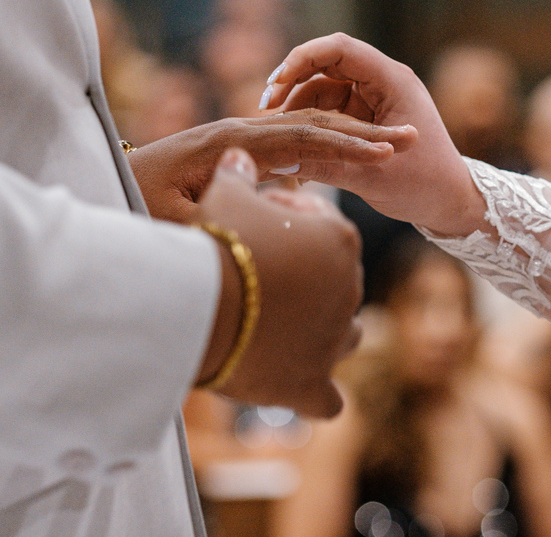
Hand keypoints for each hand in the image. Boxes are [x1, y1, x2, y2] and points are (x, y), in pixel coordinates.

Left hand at [128, 112, 414, 222]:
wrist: (105, 190)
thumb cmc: (133, 208)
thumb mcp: (170, 220)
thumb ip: (212, 210)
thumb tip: (252, 196)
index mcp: (228, 142)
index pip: (302, 136)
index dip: (348, 144)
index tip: (392, 152)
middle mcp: (235, 132)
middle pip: (311, 123)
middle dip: (362, 132)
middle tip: (410, 139)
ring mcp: (235, 140)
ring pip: (302, 130)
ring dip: (348, 137)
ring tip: (391, 146)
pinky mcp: (232, 152)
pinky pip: (286, 145)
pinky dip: (322, 149)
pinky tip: (346, 161)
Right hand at [196, 149, 363, 417]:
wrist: (201, 304)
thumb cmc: (218, 241)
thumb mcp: (226, 194)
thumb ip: (238, 173)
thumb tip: (239, 155)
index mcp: (340, 238)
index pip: (320, 222)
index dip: (285, 219)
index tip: (250, 224)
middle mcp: (350, 289)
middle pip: (332, 276)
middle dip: (301, 272)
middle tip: (253, 271)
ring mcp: (334, 339)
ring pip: (343, 334)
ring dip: (320, 329)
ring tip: (280, 325)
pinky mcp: (314, 385)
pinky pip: (327, 396)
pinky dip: (314, 391)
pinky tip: (297, 384)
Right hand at [261, 34, 485, 235]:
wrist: (452, 203)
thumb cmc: (425, 186)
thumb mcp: (371, 178)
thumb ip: (327, 165)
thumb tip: (280, 163)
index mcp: (392, 81)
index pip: (339, 48)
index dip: (303, 58)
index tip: (276, 84)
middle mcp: (382, 81)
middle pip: (326, 62)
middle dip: (293, 80)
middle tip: (265, 107)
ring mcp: (373, 97)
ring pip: (323, 86)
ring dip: (298, 104)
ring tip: (276, 134)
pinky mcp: (365, 115)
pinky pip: (329, 107)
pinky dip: (310, 121)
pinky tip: (294, 146)